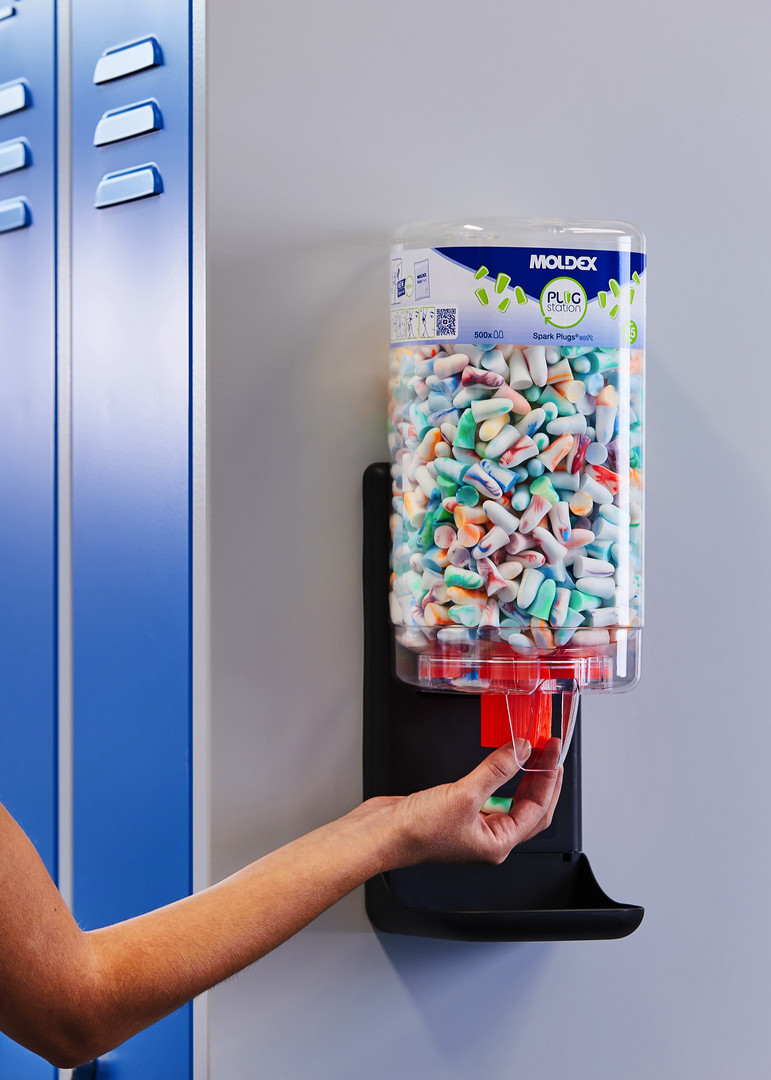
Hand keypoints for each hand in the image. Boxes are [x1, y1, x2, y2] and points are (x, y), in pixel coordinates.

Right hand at [356, 738, 562, 870]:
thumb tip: (521, 751)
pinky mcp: (460, 810)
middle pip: (530, 806)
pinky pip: (489, 790)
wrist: (382, 832)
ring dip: (522, 774)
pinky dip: (499, 774)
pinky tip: (501, 760)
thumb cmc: (417, 831)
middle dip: (542, 777)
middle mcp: (490, 836)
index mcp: (498, 843)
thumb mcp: (464, 795)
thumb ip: (496, 770)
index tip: (553, 752)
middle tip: (549, 750)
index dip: (549, 778)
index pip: (538, 809)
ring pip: (510, 798)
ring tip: (529, 749)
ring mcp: (475, 824)